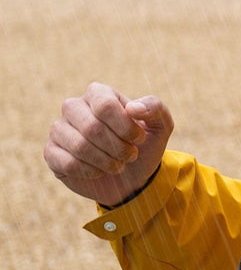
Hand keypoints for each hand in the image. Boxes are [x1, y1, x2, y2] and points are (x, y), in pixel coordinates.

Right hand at [44, 83, 173, 207]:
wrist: (132, 175)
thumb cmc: (143, 145)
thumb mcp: (160, 125)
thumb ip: (154, 108)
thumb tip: (133, 108)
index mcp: (99, 93)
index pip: (105, 106)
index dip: (125, 127)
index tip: (139, 139)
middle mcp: (74, 107)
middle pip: (92, 127)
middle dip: (118, 148)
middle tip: (130, 156)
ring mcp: (59, 129)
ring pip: (79, 146)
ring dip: (107, 162)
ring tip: (118, 165)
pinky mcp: (51, 152)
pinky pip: (67, 163)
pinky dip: (91, 172)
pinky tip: (100, 171)